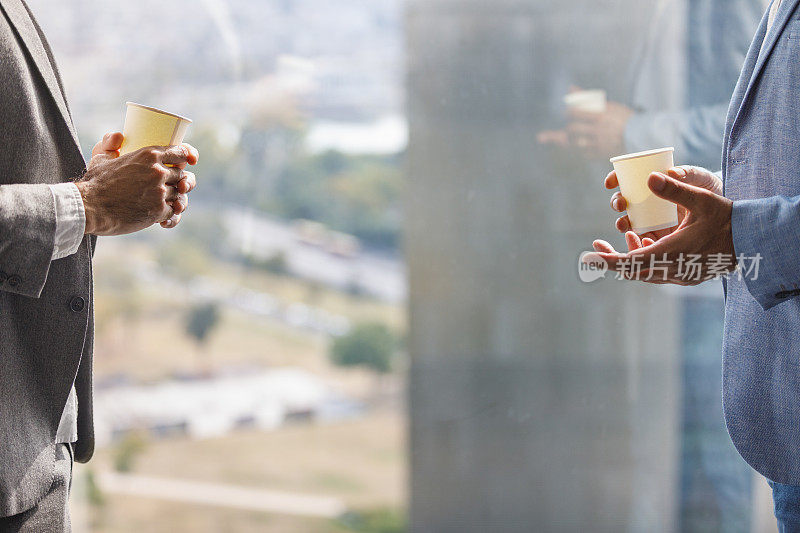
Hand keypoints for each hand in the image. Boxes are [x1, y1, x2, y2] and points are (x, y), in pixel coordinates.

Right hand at [77, 140, 198, 235]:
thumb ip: (110, 144)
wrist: (89, 207)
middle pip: (182, 175)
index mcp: (149, 154)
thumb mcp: (102, 157)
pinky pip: (174, 212)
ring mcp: (160, 191)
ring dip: (173, 200)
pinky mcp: (158, 211)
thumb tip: (119, 135)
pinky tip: (161, 217)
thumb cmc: (94, 182)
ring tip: (161, 203)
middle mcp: (158, 171)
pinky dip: (170, 215)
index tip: (186, 163)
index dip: (186, 158)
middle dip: (178, 182)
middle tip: (169, 188)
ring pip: (179, 195)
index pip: (181, 152)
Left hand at [537, 96, 633, 159]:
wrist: (640, 135)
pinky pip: (584, 153)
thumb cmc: (624, 118)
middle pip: (573, 128)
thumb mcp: (609, 106)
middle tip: (570, 126)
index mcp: (601, 116)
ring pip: (576, 142)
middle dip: (569, 127)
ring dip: (572, 140)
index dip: (568, 113)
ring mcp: (599, 143)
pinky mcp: (601, 154)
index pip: (575, 113)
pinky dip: (581, 150)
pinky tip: (583, 146)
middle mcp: (598, 130)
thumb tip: (570, 88)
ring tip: (575, 137)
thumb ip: (588, 98)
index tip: (568, 112)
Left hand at [588, 172, 734, 284]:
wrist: (753, 239)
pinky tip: (645, 241)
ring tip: (629, 232)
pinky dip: (646, 258)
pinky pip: (658, 272)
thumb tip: (649, 178)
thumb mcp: (702, 199)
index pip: (631, 263)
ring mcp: (681, 276)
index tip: (589, 258)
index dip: (608, 261)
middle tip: (596, 247)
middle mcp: (674, 269)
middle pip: (633, 271)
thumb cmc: (728, 218)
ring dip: (631, 256)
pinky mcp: (687, 275)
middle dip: (613, 259)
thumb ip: (675, 189)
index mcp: (672, 253)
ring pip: (645, 272)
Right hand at [606, 165, 722, 244]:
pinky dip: (638, 241)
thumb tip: (671, 172)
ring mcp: (652, 219)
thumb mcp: (700, 178)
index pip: (627, 179)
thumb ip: (687, 173)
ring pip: (630, 223)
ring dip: (622, 224)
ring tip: (626, 226)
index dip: (615, 179)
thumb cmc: (710, 187)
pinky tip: (642, 240)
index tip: (611, 182)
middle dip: (617, 203)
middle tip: (621, 204)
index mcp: (653, 184)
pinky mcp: (659, 236)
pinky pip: (643, 240)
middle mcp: (648, 202)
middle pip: (624, 202)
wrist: (726, 211)